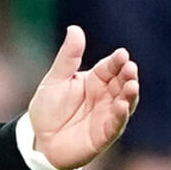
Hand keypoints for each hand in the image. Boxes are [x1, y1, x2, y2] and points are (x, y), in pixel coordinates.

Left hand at [26, 25, 139, 169]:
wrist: (38, 140)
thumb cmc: (48, 110)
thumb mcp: (55, 80)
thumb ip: (67, 58)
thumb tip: (75, 28)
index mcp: (95, 80)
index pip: (110, 67)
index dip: (117, 61)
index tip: (122, 54)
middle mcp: (105, 96)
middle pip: (122, 82)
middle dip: (128, 75)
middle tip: (130, 67)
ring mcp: (107, 115)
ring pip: (125, 102)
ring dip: (130, 94)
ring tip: (132, 85)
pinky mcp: (104, 134)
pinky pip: (116, 124)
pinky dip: (121, 115)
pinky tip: (122, 106)